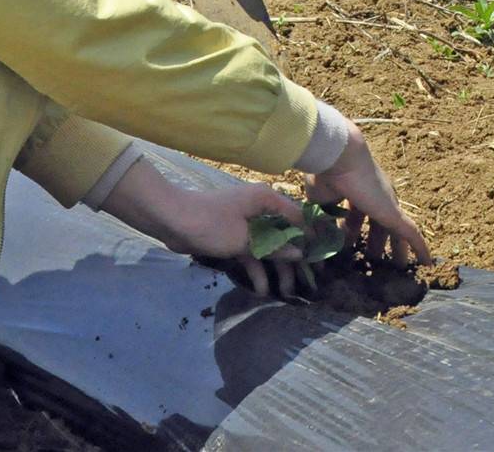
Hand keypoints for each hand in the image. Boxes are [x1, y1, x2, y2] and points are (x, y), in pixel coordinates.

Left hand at [100, 159, 308, 297]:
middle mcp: (261, 209)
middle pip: (286, 235)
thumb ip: (273, 248)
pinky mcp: (234, 236)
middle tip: (308, 283)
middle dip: (295, 260)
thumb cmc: (211, 223)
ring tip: (285, 293)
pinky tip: (262, 289)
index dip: (312, 239)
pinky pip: (252, 253)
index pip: (299, 218)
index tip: (322, 260)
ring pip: (269, 247)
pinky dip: (257, 269)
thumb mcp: (244, 240)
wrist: (172, 220)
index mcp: (267, 200)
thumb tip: (300, 254)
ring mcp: (247, 223)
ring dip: (276, 268)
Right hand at [307, 125, 429, 266]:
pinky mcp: (395, 213)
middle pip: (379, 223)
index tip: (347, 244)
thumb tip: (316, 235)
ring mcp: (387, 204)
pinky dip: (419, 248)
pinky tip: (426, 263)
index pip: (357, 214)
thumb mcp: (319, 201)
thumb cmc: (326, 176)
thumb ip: (320, 218)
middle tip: (374, 258)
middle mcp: (374, 196)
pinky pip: (411, 234)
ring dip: (397, 248)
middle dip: (376, 241)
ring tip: (398, 266)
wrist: (341, 157)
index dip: (352, 229)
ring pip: (397, 230)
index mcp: (355, 191)